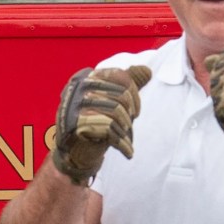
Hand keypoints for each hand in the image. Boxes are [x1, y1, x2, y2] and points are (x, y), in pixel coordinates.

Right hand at [50, 65, 152, 185]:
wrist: (75, 153)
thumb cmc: (96, 124)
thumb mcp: (112, 102)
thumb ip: (127, 85)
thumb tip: (148, 70)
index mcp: (87, 77)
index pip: (119, 75)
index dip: (134, 93)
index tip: (136, 111)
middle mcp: (79, 87)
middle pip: (121, 95)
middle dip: (130, 115)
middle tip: (127, 128)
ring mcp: (76, 105)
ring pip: (117, 111)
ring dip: (126, 130)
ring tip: (125, 139)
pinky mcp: (77, 123)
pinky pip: (110, 128)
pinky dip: (123, 143)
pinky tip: (128, 151)